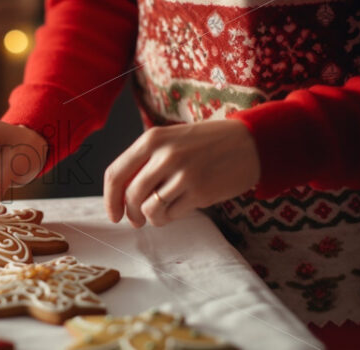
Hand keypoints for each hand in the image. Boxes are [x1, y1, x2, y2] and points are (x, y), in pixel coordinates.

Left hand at [104, 120, 259, 227]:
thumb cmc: (203, 143)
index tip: (113, 214)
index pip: (115, 174)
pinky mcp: (200, 192)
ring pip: (149, 209)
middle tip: (136, 220)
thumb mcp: (169, 140)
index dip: (110, 199)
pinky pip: (170, 215)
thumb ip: (144, 162)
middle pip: (130, 195)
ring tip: (157, 215)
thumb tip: (119, 196)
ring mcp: (183, 174)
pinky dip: (167, 219)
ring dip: (149, 219)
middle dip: (130, 214)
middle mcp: (165, 155)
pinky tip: (175, 212)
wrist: (249, 142)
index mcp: (151, 139)